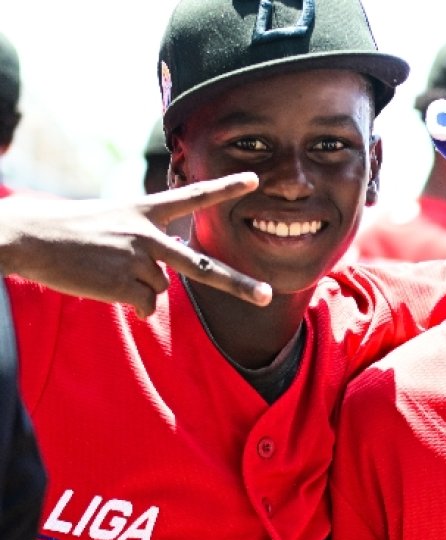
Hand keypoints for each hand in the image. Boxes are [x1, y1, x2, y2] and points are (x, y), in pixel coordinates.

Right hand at [0, 173, 270, 318]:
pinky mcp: (125, 285)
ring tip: (105, 269)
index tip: (254, 179)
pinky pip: (144, 304)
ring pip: (160, 287)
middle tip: (268, 295)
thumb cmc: (66, 230)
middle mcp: (147, 234)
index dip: (224, 188)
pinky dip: (130, 302)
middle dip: (238, 284)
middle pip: (202, 266)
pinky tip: (103, 285)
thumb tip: (156, 293)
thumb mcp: (111, 223)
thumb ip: (143, 246)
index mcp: (143, 210)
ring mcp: (138, 260)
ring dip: (138, 285)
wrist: (27, 237)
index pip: (191, 196)